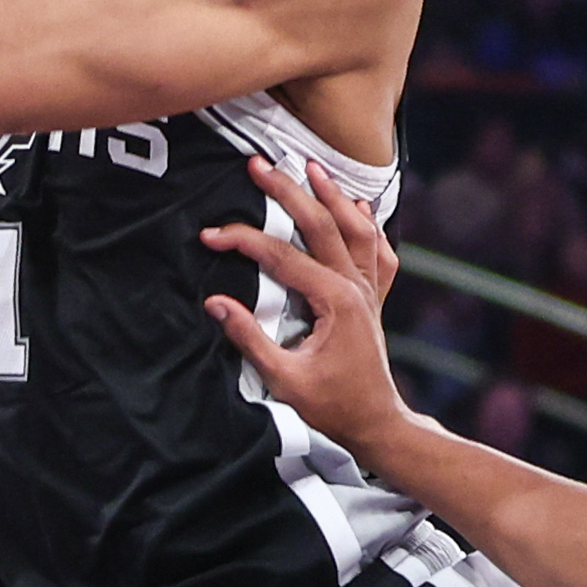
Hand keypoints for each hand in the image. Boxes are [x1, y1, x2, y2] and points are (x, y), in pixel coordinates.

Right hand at [197, 157, 412, 451]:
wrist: (376, 422)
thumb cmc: (332, 405)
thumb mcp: (283, 378)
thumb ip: (248, 338)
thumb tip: (215, 304)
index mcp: (336, 301)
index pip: (282, 257)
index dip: (242, 241)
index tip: (210, 235)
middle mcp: (356, 287)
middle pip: (321, 225)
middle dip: (287, 191)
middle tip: (258, 164)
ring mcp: (369, 290)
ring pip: (354, 229)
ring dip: (331, 195)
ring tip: (310, 166)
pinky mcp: (373, 297)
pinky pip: (376, 251)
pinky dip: (367, 224)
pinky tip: (358, 205)